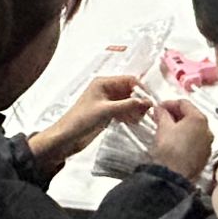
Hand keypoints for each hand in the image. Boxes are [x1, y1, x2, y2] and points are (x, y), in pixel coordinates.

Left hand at [28, 74, 152, 166]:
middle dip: (139, 100)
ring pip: (127, 101)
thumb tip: (148, 102)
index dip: (141, 89)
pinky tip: (133, 122)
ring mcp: (106, 101)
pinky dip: (129, 115)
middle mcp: (106, 89)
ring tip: (141, 120)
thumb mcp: (106, 111)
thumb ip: (128, 105)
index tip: (151, 102)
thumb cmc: (82, 120)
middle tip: (148, 113)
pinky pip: (122, 110)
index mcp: (103, 83)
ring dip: (135, 109)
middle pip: (129, 91)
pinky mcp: (106, 113)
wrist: (66, 138)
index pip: (129, 80)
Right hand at [150, 100, 213, 180]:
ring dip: (181, 127)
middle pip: (191, 116)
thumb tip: (160, 110)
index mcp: (199, 119)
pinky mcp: (204, 157)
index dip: (169, 103)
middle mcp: (207, 130)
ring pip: (194, 130)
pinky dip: (186, 139)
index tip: (159, 107)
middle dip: (175, 115)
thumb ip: (162, 114)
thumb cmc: (169, 150)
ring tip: (166, 129)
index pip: (184, 103)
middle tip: (161, 116)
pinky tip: (174, 142)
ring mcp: (207, 144)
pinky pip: (195, 142)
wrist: (173, 176)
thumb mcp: (163, 127)